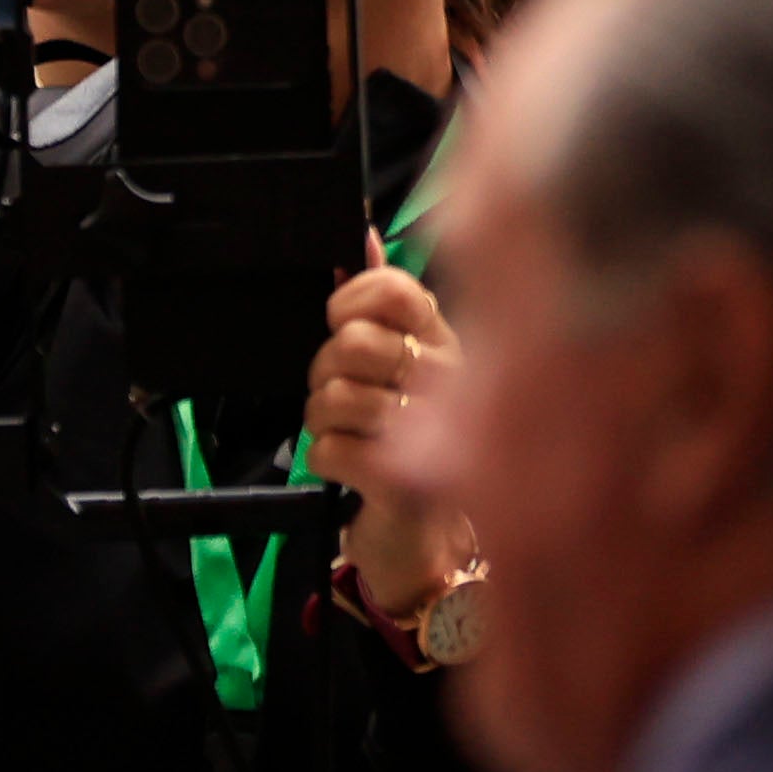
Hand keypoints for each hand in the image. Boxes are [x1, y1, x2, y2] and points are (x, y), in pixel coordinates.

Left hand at [304, 260, 466, 619]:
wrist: (422, 536)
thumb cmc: (406, 442)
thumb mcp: (396, 364)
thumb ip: (378, 300)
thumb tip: (362, 235)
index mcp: (448, 342)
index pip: (398, 291)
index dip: (351, 302)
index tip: (342, 324)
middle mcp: (450, 381)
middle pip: (355, 344)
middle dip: (324, 370)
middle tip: (340, 392)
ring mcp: (434, 431)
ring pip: (336, 397)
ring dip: (322, 419)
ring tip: (346, 432)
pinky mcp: (407, 480)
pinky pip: (331, 448)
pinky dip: (325, 458)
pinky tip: (351, 466)